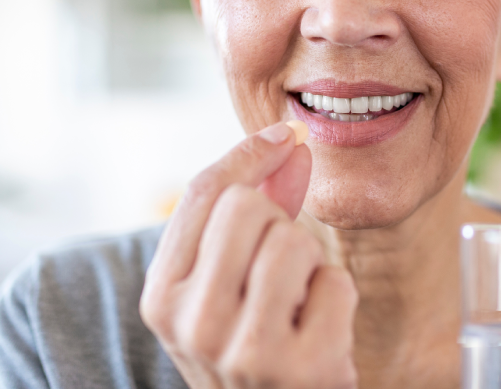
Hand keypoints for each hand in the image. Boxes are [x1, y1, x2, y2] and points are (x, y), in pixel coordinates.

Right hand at [139, 121, 357, 388]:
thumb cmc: (251, 342)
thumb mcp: (223, 284)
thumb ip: (249, 211)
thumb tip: (290, 140)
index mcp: (162, 297)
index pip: (203, 193)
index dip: (249, 153)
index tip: (285, 136)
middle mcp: (194, 326)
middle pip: (247, 207)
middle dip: (276, 222)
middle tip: (278, 268)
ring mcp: (248, 352)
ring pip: (294, 242)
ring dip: (309, 263)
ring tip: (296, 303)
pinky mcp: (304, 370)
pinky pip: (336, 284)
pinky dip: (337, 298)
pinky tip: (319, 331)